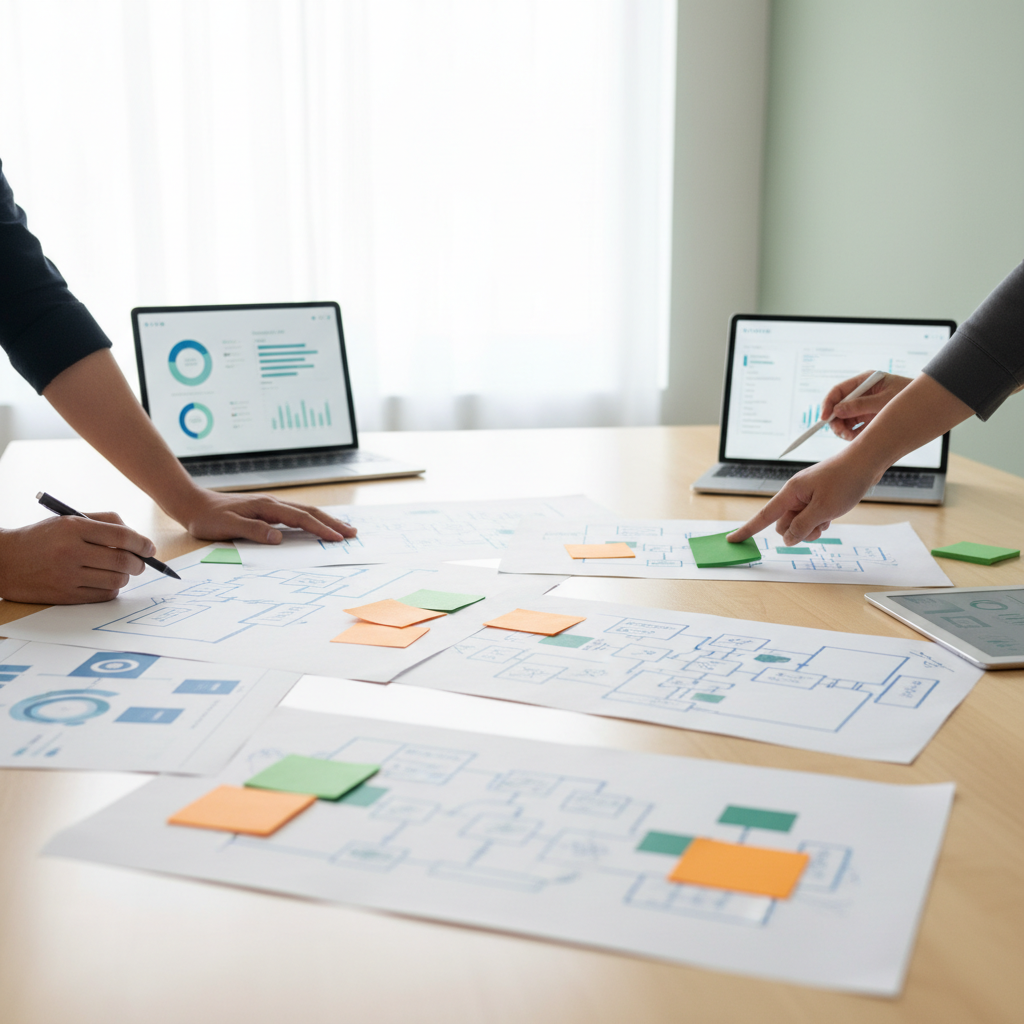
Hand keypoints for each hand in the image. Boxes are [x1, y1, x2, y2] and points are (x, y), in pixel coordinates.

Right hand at [0, 513, 153, 603]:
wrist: (4, 561)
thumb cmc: (42, 538)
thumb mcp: (69, 519)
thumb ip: (104, 522)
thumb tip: (137, 537)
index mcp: (73, 528)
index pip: (121, 536)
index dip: (142, 543)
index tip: (150, 548)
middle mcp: (70, 551)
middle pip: (123, 561)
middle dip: (139, 563)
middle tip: (140, 562)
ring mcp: (67, 576)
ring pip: (116, 580)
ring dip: (126, 577)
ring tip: (121, 571)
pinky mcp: (65, 595)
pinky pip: (103, 595)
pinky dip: (111, 588)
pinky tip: (105, 581)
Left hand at [174, 490, 357, 544]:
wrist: (192, 503)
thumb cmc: (207, 517)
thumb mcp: (227, 526)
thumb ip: (254, 531)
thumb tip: (278, 538)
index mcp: (266, 507)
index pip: (301, 519)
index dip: (321, 529)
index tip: (338, 539)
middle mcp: (272, 504)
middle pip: (310, 512)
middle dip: (332, 523)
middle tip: (352, 534)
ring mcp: (270, 506)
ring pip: (305, 512)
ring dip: (325, 520)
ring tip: (342, 529)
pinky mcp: (266, 510)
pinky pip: (295, 515)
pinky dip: (311, 520)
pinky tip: (316, 525)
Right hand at [727, 448, 882, 545]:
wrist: (866, 462)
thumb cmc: (845, 481)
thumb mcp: (823, 510)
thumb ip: (802, 527)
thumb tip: (788, 539)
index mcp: (790, 493)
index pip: (764, 516)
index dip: (747, 530)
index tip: (732, 540)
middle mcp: (795, 494)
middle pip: (784, 524)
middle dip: (799, 531)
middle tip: (820, 525)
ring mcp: (806, 495)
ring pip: (799, 522)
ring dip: (812, 527)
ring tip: (829, 518)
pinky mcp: (817, 496)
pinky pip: (811, 516)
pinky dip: (820, 520)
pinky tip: (832, 514)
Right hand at [822, 371, 912, 440]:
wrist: (930, 408)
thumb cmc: (910, 397)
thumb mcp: (885, 400)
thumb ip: (861, 405)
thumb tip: (837, 411)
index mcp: (865, 382)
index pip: (838, 391)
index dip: (828, 404)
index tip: (824, 418)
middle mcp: (861, 394)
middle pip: (837, 407)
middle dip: (836, 421)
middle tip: (842, 433)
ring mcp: (864, 408)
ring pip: (843, 420)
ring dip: (843, 431)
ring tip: (852, 438)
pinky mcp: (868, 420)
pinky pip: (853, 429)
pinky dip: (852, 436)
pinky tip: (858, 439)